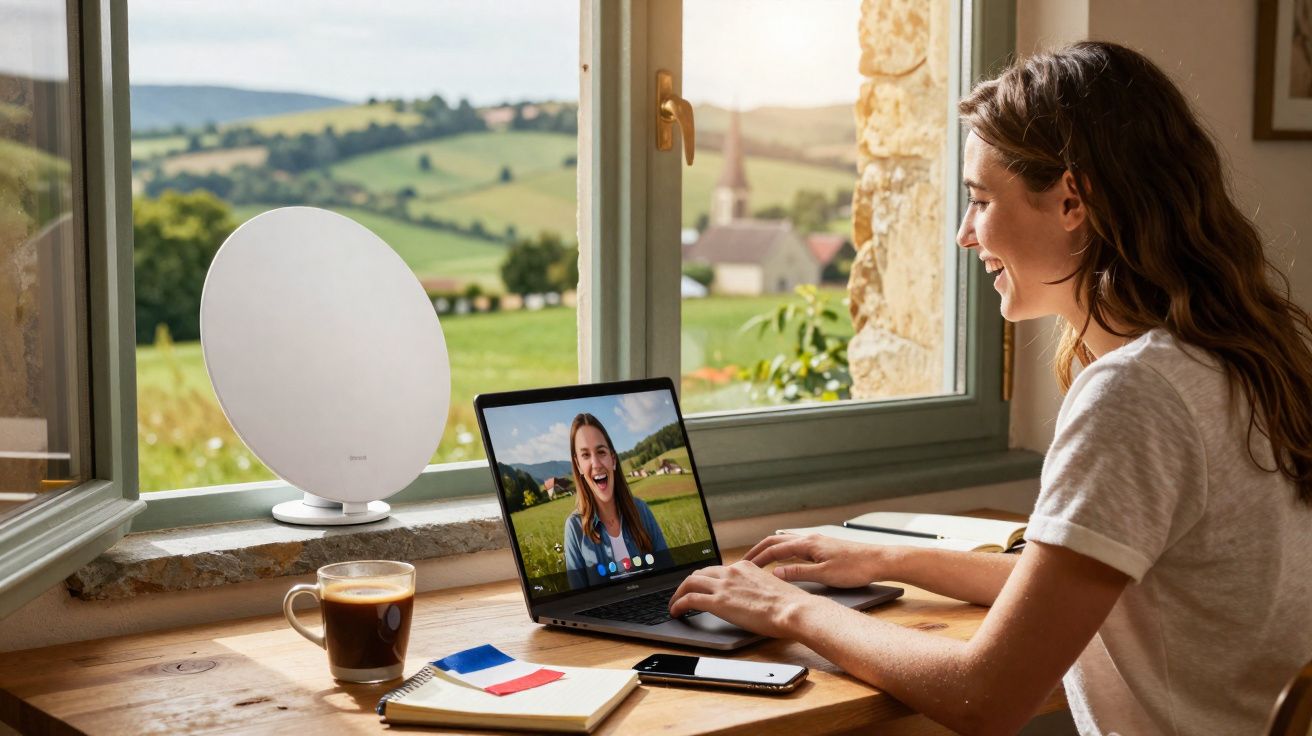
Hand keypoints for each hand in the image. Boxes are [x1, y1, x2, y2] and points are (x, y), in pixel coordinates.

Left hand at [668, 560, 818, 638]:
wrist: (792, 609)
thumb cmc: (788, 604)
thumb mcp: (770, 587)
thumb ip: (756, 587)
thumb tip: (754, 597)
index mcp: (744, 567)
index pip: (718, 570)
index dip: (706, 579)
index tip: (702, 586)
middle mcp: (731, 572)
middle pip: (700, 573)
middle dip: (689, 584)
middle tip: (684, 594)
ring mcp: (723, 585)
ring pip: (690, 582)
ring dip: (679, 593)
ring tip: (675, 603)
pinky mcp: (718, 602)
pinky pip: (689, 599)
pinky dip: (678, 604)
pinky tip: (676, 611)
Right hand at [743, 533, 890, 587]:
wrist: (879, 560)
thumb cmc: (856, 568)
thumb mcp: (825, 575)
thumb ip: (798, 573)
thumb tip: (775, 574)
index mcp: (808, 544)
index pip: (774, 549)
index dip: (757, 558)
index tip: (743, 567)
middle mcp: (810, 539)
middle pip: (776, 541)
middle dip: (759, 550)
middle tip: (744, 562)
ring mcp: (817, 541)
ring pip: (786, 542)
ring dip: (770, 549)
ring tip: (759, 560)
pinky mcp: (824, 547)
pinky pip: (796, 546)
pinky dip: (783, 551)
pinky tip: (784, 560)